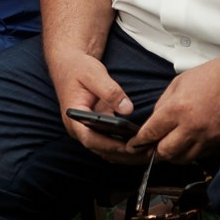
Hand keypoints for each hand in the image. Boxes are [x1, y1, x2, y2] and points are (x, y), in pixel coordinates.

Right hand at [46, 46, 143, 162]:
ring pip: (107, 151)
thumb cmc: (78, 69)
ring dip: (127, 155)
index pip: (91, 139)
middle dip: (125, 155)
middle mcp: (79, 128)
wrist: (69, 65)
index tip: (131, 147)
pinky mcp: (96, 128)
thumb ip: (110, 91)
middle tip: (149, 152)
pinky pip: (110, 144)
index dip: (111, 146)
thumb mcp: (94, 74)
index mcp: (74, 117)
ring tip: (150, 152)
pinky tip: (142, 146)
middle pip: (101, 150)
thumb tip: (127, 109)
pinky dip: (125, 148)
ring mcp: (87, 130)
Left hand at [137, 57, 219, 164]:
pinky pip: (199, 156)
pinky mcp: (219, 141)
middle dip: (154, 151)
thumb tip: (153, 124)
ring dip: (172, 155)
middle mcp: (192, 126)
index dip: (139, 141)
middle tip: (151, 147)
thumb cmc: (207, 78)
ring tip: (169, 146)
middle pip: (165, 152)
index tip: (134, 144)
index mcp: (177, 109)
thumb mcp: (176, 85)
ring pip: (183, 158)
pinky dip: (190, 153)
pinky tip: (187, 144)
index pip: (151, 133)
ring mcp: (207, 136)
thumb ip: (162, 106)